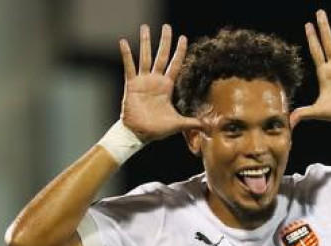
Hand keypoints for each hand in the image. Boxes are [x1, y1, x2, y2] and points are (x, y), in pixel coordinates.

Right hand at [119, 24, 202, 141]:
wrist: (139, 133)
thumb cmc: (157, 129)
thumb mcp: (178, 123)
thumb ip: (192, 122)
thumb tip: (207, 126)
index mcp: (166, 87)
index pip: (175, 65)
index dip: (179, 52)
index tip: (183, 38)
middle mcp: (155, 80)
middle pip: (162, 56)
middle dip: (165, 41)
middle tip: (167, 26)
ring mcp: (143, 81)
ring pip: (145, 57)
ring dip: (145, 42)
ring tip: (145, 27)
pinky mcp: (132, 85)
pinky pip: (129, 67)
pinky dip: (126, 54)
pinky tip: (123, 42)